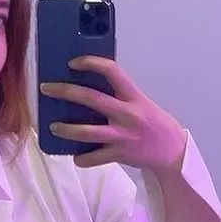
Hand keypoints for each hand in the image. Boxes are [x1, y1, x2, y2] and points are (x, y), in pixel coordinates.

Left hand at [39, 56, 186, 170]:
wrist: (173, 152)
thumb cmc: (156, 125)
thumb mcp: (142, 104)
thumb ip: (122, 96)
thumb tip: (93, 89)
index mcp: (134, 97)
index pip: (111, 70)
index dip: (90, 62)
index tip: (73, 62)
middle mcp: (127, 114)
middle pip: (90, 98)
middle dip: (64, 91)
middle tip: (47, 89)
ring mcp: (122, 136)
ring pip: (86, 132)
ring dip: (65, 129)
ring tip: (53, 127)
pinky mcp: (119, 155)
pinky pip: (93, 158)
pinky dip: (81, 159)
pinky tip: (77, 156)